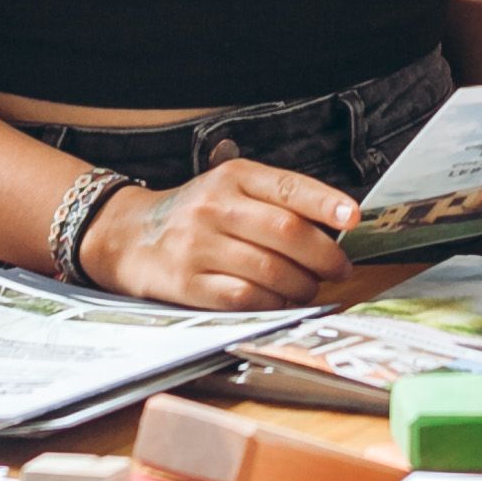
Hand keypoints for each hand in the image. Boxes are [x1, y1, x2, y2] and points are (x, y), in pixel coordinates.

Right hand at [81, 160, 355, 310]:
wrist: (128, 236)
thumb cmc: (195, 215)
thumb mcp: (230, 190)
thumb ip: (275, 201)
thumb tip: (334, 227)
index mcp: (232, 177)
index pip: (288, 187)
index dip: (326, 203)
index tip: (353, 217)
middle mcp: (214, 207)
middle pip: (286, 233)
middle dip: (324, 256)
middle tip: (339, 268)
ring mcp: (198, 246)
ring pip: (271, 270)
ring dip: (303, 285)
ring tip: (310, 287)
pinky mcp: (187, 283)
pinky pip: (245, 298)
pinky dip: (274, 303)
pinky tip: (282, 301)